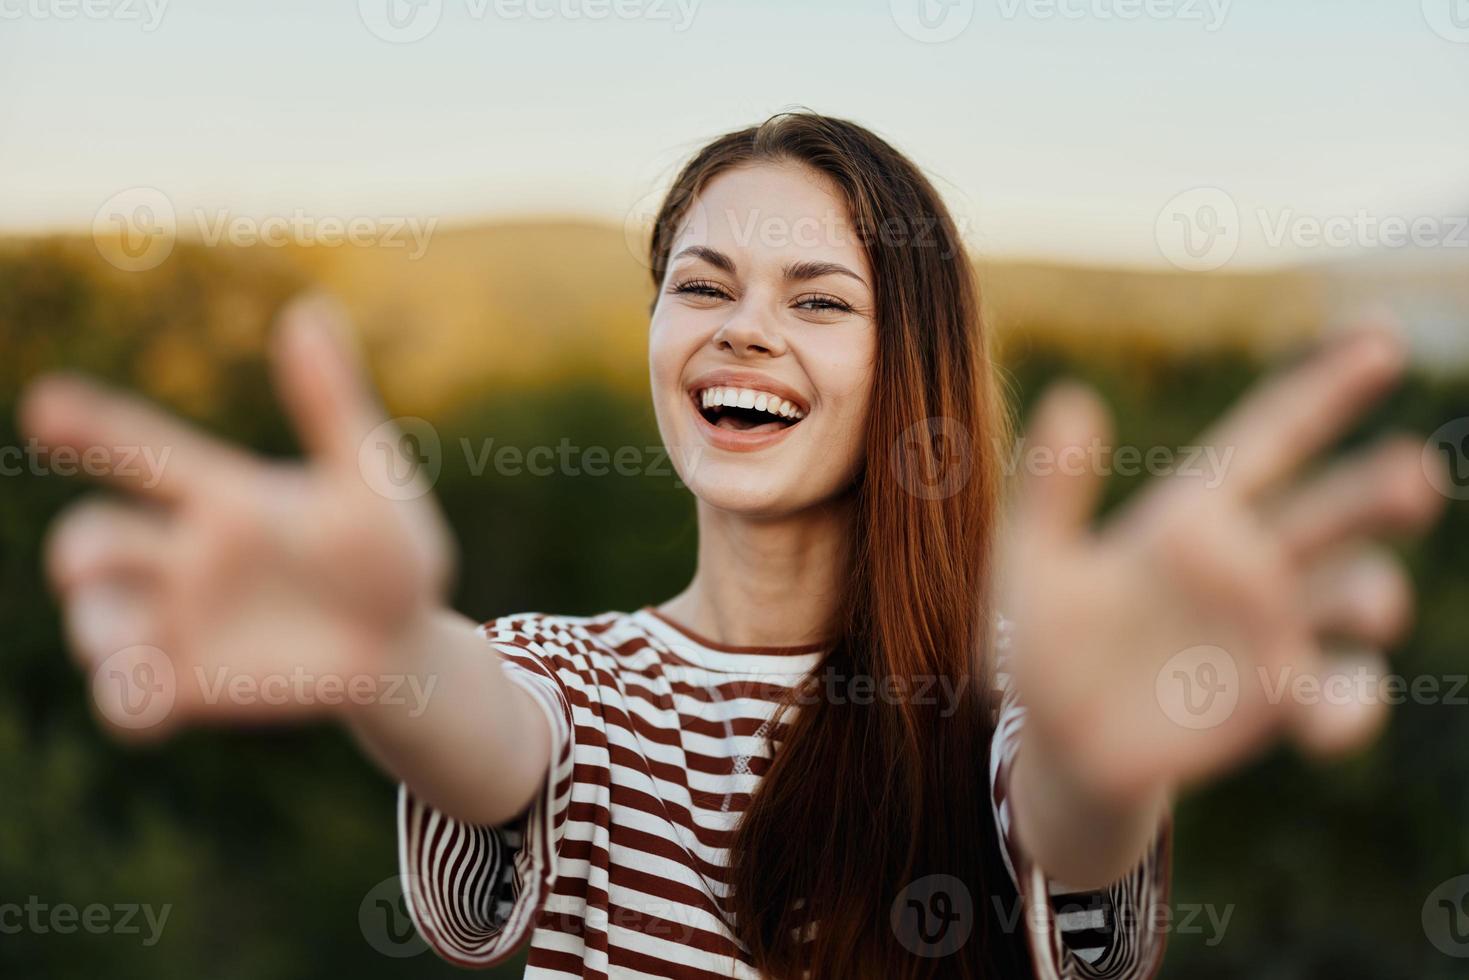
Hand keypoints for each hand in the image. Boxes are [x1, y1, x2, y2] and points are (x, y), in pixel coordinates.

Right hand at [21, 295, 454, 737]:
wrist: (407, 639)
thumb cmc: (388, 548)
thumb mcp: (369, 476)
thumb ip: (333, 402)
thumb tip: (308, 310)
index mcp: (222, 496)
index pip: (142, 452)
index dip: (92, 426)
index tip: (48, 406)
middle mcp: (185, 556)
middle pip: (96, 543)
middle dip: (81, 551)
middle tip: (86, 558)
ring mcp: (184, 624)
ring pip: (101, 623)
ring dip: (96, 630)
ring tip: (120, 644)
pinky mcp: (195, 685)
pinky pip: (134, 701)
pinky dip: (127, 702)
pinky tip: (146, 707)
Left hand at [1002, 325, 1446, 808]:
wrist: (1055, 738)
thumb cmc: (1040, 639)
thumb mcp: (1032, 560)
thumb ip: (1053, 487)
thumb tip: (1072, 396)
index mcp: (1193, 513)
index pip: (1271, 437)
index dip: (1324, 390)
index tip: (1381, 340)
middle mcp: (1248, 564)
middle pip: (1331, 512)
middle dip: (1378, 490)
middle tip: (1415, 474)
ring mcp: (1271, 632)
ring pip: (1348, 595)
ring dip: (1370, 595)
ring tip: (1374, 605)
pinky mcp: (1276, 702)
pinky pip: (1333, 696)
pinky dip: (1349, 703)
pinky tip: (1332, 710)